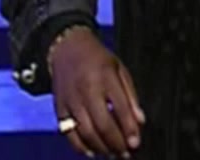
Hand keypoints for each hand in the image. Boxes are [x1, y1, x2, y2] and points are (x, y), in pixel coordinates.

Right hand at [49, 27, 145, 156]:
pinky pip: (68, 133)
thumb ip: (131, 96)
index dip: (129, 129)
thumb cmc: (97, 60)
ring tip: (112, 154)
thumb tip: (140, 122)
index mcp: (106, 77)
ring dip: (100, 148)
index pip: (120, 108)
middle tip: (125, 154)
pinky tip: (91, 153)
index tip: (136, 143)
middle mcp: (87, 90)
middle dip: (116, 143)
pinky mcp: (59, 108)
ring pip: (86, 132)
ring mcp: (71, 100)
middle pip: (102, 124)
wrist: (67, 48)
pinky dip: (80, 147)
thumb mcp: (120, 70)